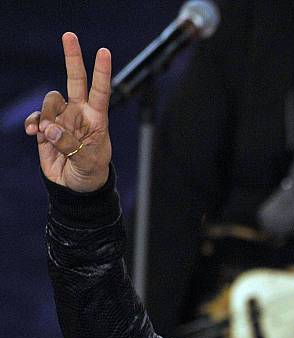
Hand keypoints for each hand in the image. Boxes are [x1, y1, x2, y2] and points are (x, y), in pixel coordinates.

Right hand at [24, 32, 111, 191]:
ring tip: (47, 135)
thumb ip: (68, 145)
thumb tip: (48, 128)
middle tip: (69, 35)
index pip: (101, 92)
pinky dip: (33, 122)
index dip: (102, 72)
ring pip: (51, 100)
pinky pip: (36, 118)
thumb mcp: (86, 162)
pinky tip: (32, 132)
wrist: (76, 187)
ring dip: (46, 114)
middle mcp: (80, 113)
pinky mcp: (46, 129)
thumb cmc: (90, 173)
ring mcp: (62, 119)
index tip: (104, 52)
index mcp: (97, 119)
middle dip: (72, 58)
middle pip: (75, 80)